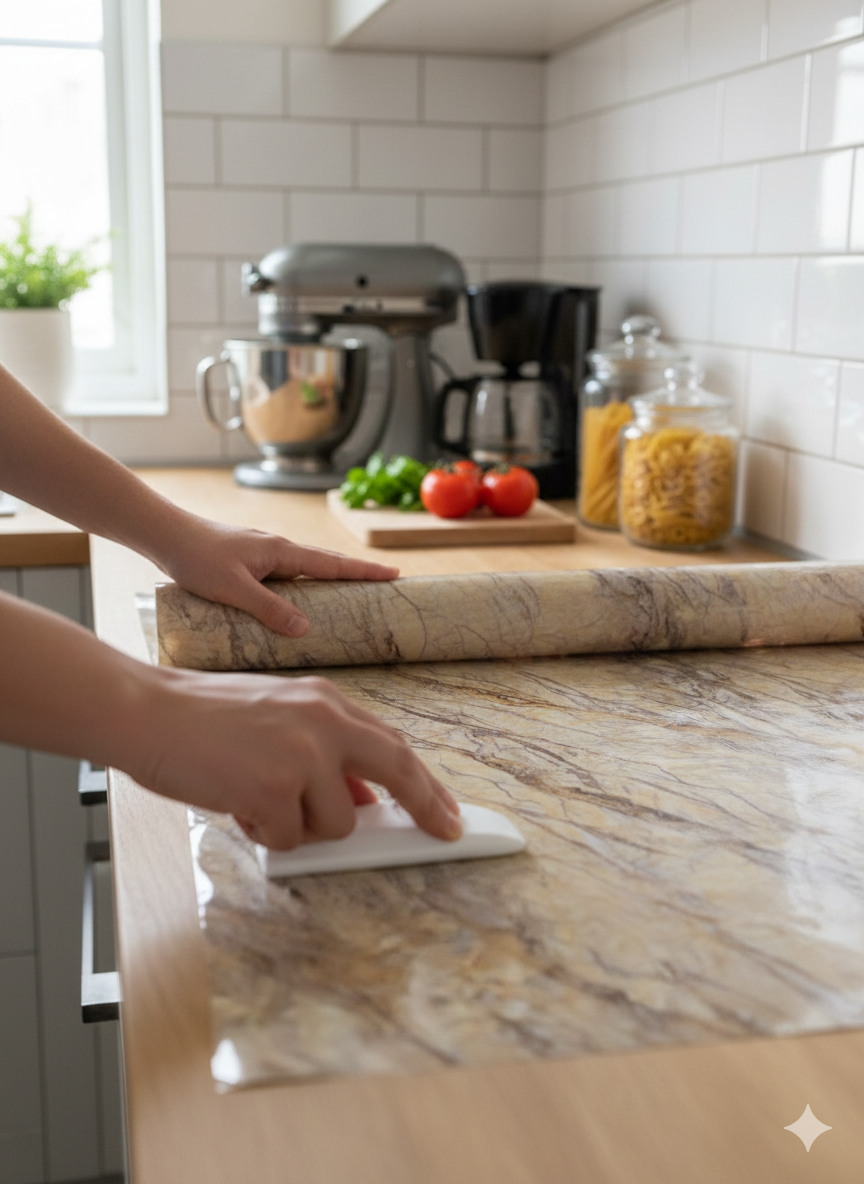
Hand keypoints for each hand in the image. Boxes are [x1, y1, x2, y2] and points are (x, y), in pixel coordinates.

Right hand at [131, 667, 462, 849]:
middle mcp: (324, 722)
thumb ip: (323, 751)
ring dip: (304, 827)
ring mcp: (302, 755)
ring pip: (336, 822)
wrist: (148, 712)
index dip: (425, 781)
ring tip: (262, 803)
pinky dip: (268, 835)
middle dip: (427, 804)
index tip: (446, 809)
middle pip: (399, 768)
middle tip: (444, 832)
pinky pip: (290, 838)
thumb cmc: (204, 718)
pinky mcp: (274, 789)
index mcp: (326, 702)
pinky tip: (240, 806)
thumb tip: (361, 798)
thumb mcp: (278, 719)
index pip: (393, 744)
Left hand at [151, 512, 398, 637]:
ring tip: (350, 595)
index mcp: (281, 552)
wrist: (165, 534)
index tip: (394, 574)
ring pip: (306, 568)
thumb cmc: (196, 558)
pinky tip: (299, 597)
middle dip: (356, 573)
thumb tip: (305, 629)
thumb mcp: (234, 589)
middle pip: (326, 562)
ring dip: (331, 579)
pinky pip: (288, 573)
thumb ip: (269, 609)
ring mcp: (264, 552)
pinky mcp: (249, 559)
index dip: (364, 571)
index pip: (333, 564)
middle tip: (384, 583)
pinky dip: (305, 583)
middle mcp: (278, 548)